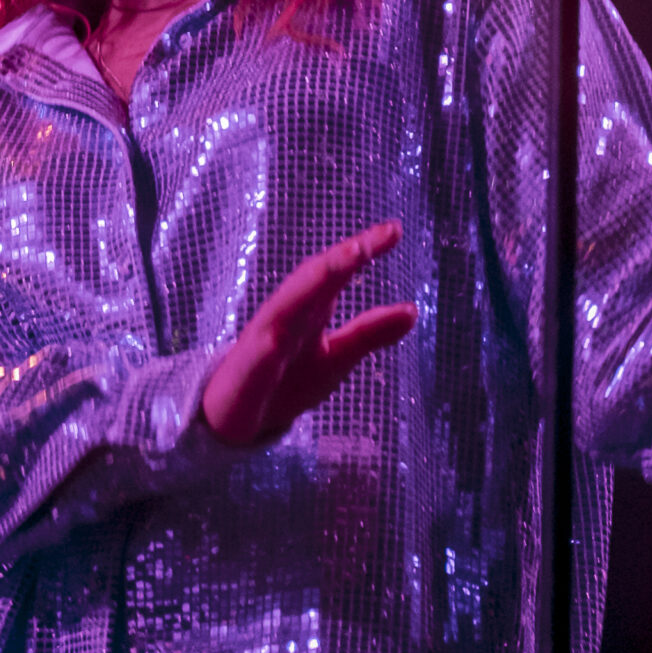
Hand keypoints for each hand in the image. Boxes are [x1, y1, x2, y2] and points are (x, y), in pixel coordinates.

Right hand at [201, 220, 417, 447]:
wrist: (238, 422)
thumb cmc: (286, 382)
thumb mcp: (336, 357)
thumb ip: (369, 333)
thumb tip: (413, 310)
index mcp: (309, 307)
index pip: (336, 272)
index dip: (362, 250)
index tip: (394, 230)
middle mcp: (285, 315)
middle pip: (311, 279)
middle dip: (337, 259)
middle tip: (366, 243)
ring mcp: (261, 341)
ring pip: (284, 306)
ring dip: (309, 284)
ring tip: (341, 264)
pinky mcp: (245, 372)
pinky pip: (255, 356)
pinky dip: (266, 344)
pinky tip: (277, 338)